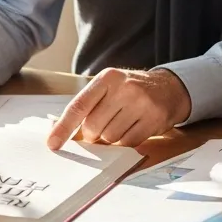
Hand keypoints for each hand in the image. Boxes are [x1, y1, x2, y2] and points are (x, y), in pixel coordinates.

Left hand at [46, 68, 189, 149]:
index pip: (79, 106)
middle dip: (93, 134)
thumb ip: (86, 106)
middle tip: (101, 127)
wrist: (169, 88)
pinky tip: (133, 128)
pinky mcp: (154, 119)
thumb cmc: (131, 90)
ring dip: (110, 138)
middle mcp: (124, 88)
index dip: (63, 128)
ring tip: (121, 124)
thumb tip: (56, 131)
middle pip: (93, 126)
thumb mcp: (109, 87)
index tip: (52, 144)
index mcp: (107, 78)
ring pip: (110, 137)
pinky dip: (125, 142)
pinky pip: (128, 143)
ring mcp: (141, 103)